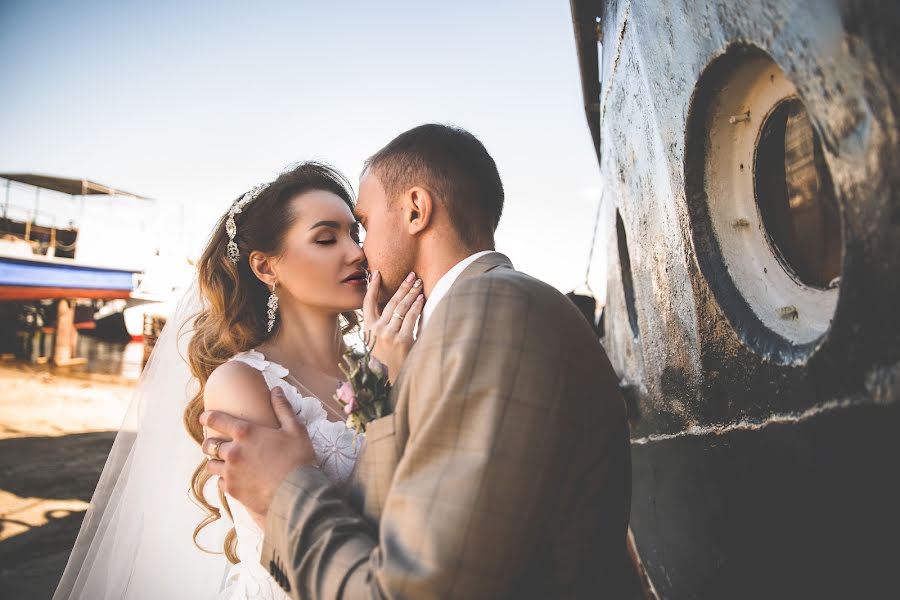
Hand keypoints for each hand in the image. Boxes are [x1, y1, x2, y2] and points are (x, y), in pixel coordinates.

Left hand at [201, 387, 314, 522]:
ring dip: (215, 462)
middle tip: (214, 443)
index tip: (203, 417)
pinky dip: (224, 479)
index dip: (207, 417)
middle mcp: (233, 452)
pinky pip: (220, 483)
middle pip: (209, 444)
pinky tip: (233, 479)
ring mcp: (231, 472)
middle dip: (210, 442)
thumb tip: (276, 389)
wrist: (297, 494)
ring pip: (211, 465)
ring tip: (222, 462)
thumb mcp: (295, 430)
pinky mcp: (232, 490)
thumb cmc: (298, 460)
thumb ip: (283, 408)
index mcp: (246, 433)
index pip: (217, 420)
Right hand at [363, 270, 423, 383]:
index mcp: (368, 330)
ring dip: (411, 293)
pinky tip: (421, 298)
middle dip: (402, 287)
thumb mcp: (378, 343)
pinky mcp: (402, 340)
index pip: (367, 303)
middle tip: (412, 275)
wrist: (394, 381)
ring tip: (419, 283)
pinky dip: (417, 306)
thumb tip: (393, 307)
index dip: (372, 287)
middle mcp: (376, 330)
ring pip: (401, 308)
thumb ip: (381, 326)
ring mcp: (388, 335)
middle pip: (390, 302)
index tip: (376, 273)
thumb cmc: (388, 361)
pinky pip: (410, 318)